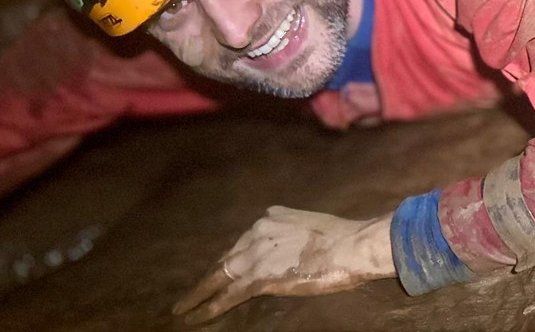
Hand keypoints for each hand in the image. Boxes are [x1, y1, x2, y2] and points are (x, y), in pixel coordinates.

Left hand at [173, 207, 395, 323]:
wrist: (351, 246)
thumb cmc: (341, 238)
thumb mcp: (309, 224)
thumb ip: (289, 232)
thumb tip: (283, 244)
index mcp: (270, 217)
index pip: (242, 242)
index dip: (229, 260)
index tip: (219, 272)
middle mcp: (258, 230)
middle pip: (226, 258)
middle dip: (207, 278)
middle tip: (190, 295)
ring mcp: (256, 253)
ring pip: (219, 277)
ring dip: (198, 295)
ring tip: (184, 309)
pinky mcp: (259, 276)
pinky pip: (227, 295)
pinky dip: (209, 307)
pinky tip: (195, 317)